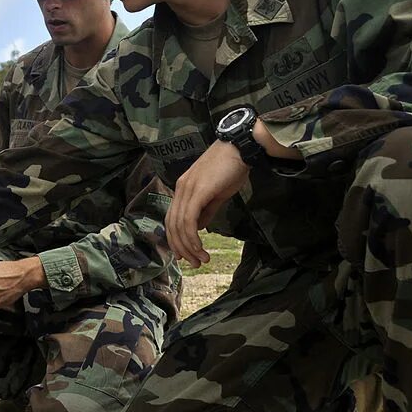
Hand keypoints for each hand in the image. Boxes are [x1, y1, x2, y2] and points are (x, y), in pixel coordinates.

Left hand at [166, 141, 249, 267]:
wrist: (240, 148)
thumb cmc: (231, 169)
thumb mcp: (217, 194)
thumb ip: (206, 210)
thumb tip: (199, 228)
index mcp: (183, 189)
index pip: (172, 218)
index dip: (176, 238)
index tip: (184, 255)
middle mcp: (180, 189)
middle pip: (172, 225)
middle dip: (181, 248)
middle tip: (194, 263)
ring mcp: (187, 189)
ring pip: (179, 225)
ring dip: (188, 247)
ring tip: (201, 260)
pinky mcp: (197, 191)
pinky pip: (188, 219)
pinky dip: (191, 238)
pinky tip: (199, 248)